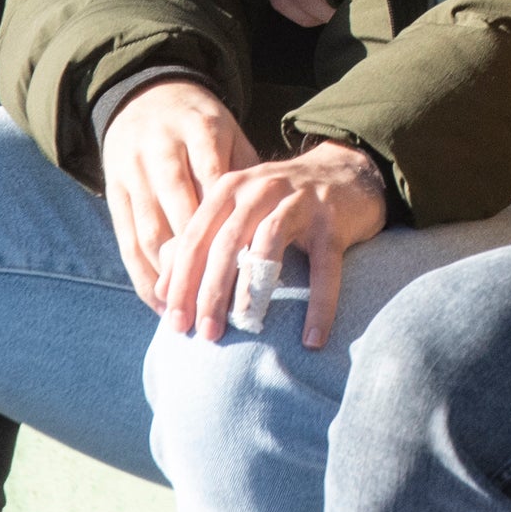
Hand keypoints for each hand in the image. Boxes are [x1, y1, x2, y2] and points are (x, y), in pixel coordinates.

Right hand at [99, 78, 258, 311]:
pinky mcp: (113, 191)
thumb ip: (249, 176)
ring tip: (189, 316)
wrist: (147, 96)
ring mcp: (133, 171)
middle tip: (217, 309)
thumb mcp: (231, 136)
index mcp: (201, 130)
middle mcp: (162, 150)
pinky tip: (161, 301)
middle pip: (182, 215)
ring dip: (170, 279)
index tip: (250, 272)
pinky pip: (126, 239)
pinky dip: (142, 274)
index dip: (231, 230)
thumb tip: (272, 231)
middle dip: (199, 267)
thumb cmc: (203, 128)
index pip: (218, 187)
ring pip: (151, 232)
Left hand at [155, 139, 389, 349]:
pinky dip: (319, 304)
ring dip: (253, 290)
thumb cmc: (283, 205)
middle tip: (204, 333)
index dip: (181, 280)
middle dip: (210, 291)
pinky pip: (324, 267)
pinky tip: (312, 338)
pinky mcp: (332, 219)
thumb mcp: (240, 214)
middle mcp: (260, 188)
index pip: (195, 237)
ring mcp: (299, 201)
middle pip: (226, 243)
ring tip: (246, 327)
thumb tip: (162, 293)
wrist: (348, 173)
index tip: (173, 322)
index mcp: (230, 188)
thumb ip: (204, 244)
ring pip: (268, 245)